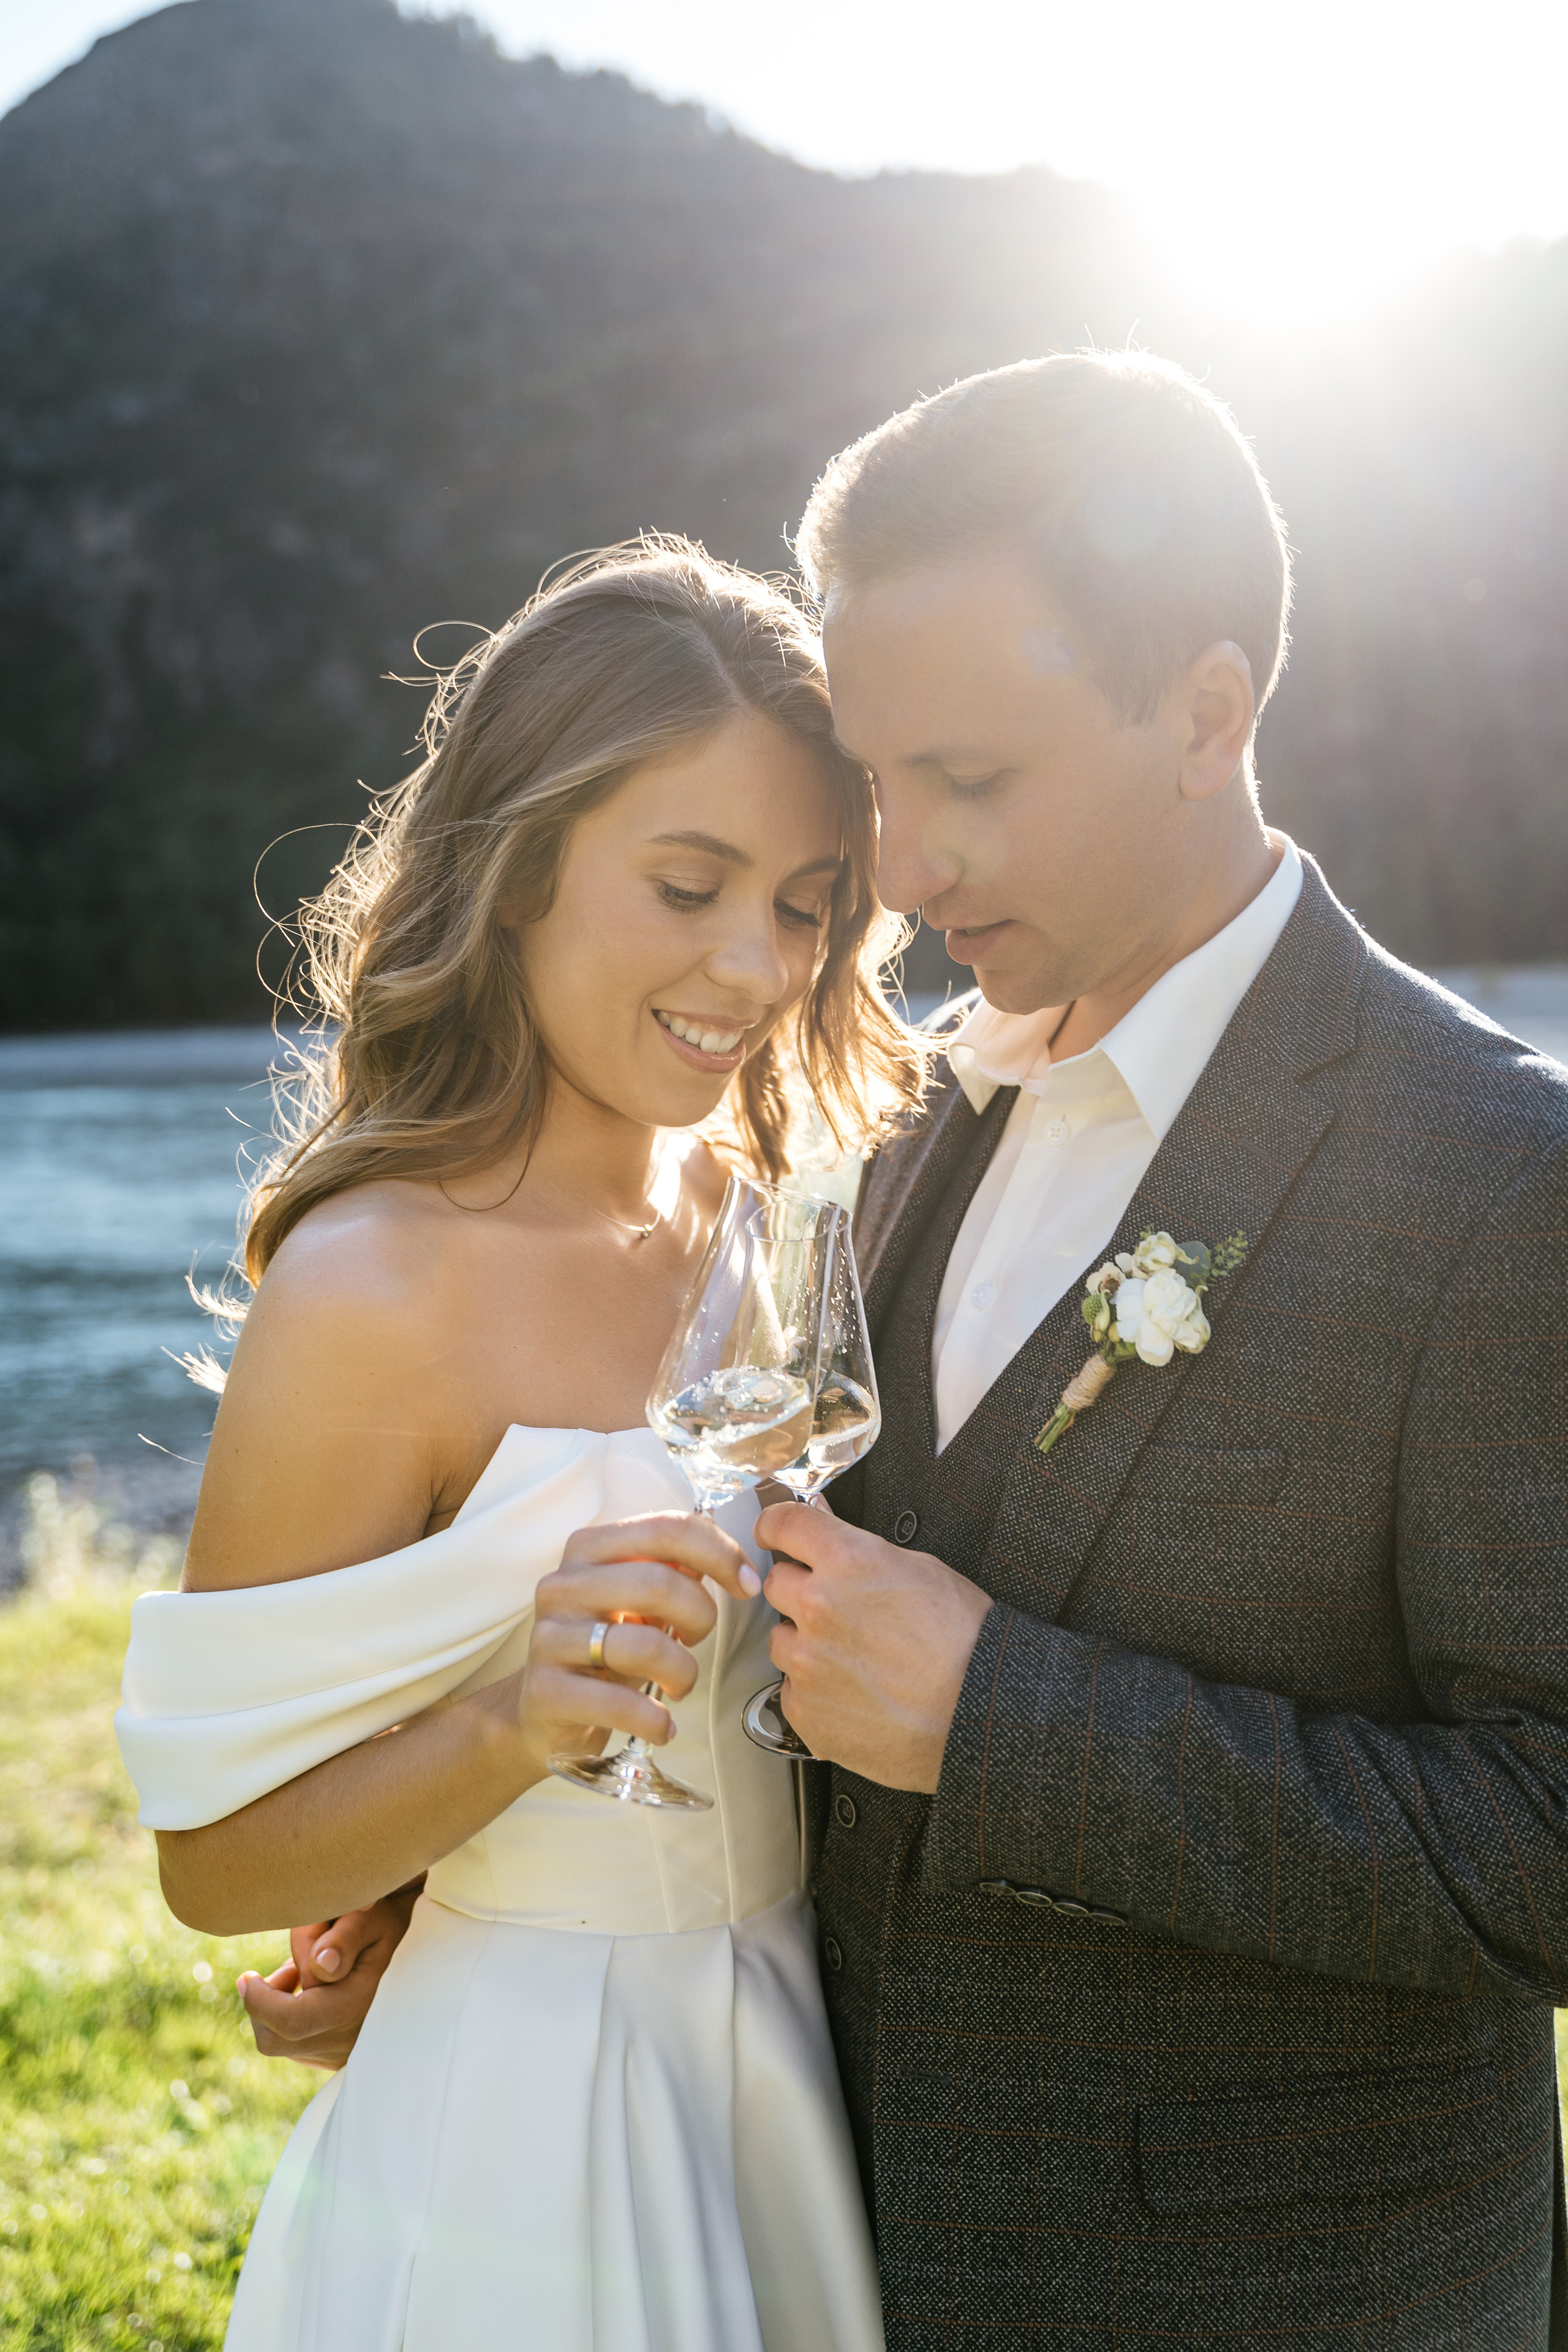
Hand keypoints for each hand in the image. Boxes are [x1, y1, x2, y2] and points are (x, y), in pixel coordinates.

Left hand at [237, 1880, 421, 2069]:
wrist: (428, 1952)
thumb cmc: (396, 1924)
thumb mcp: (375, 1916)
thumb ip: (344, 1936)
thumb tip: (317, 1965)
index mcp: (357, 2006)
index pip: (289, 2022)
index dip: (257, 2002)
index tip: (245, 1977)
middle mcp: (353, 2040)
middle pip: (277, 2041)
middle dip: (262, 2007)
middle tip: (261, 1975)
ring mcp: (349, 2054)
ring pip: (286, 2047)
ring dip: (277, 2012)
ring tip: (295, 1975)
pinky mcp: (345, 2058)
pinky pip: (302, 2049)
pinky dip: (293, 2022)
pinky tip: (311, 1992)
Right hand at [513, 1511, 759, 1775]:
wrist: (543, 1709)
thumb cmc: (605, 1646)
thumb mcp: (637, 1599)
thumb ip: (675, 1569)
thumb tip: (729, 1558)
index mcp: (588, 1548)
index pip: (666, 1529)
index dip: (720, 1553)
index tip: (748, 1584)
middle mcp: (562, 1585)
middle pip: (659, 1583)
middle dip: (701, 1616)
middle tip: (697, 1638)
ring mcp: (548, 1638)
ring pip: (644, 1646)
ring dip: (683, 1672)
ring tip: (680, 1685)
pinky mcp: (545, 1691)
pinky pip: (620, 1703)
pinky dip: (655, 1720)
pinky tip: (661, 1725)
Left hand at [755, 1503, 992, 1791]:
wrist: (978, 1712)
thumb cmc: (964, 1642)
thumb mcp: (922, 1570)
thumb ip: (864, 1555)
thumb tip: (834, 1544)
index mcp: (848, 1561)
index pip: (784, 1524)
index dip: (775, 1526)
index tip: (771, 1533)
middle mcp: (818, 1606)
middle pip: (776, 1583)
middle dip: (800, 1592)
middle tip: (837, 1612)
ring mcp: (808, 1661)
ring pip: (781, 1640)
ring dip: (805, 1645)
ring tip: (853, 1661)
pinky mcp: (806, 1710)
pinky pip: (790, 1691)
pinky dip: (814, 1692)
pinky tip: (853, 1695)